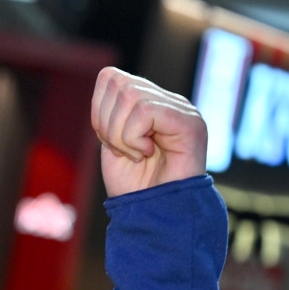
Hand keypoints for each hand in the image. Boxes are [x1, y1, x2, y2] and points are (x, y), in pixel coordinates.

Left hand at [91, 67, 207, 197]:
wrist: (154, 213)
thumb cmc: (133, 185)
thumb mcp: (110, 142)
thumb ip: (110, 111)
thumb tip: (107, 76)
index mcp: (149, 102)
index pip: (110, 77)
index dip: (98, 109)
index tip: (108, 140)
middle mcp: (168, 101)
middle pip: (117, 82)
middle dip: (106, 123)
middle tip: (123, 150)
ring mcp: (182, 109)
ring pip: (129, 95)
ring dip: (120, 134)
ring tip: (135, 155)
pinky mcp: (190, 122)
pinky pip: (145, 111)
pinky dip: (133, 138)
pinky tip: (146, 155)